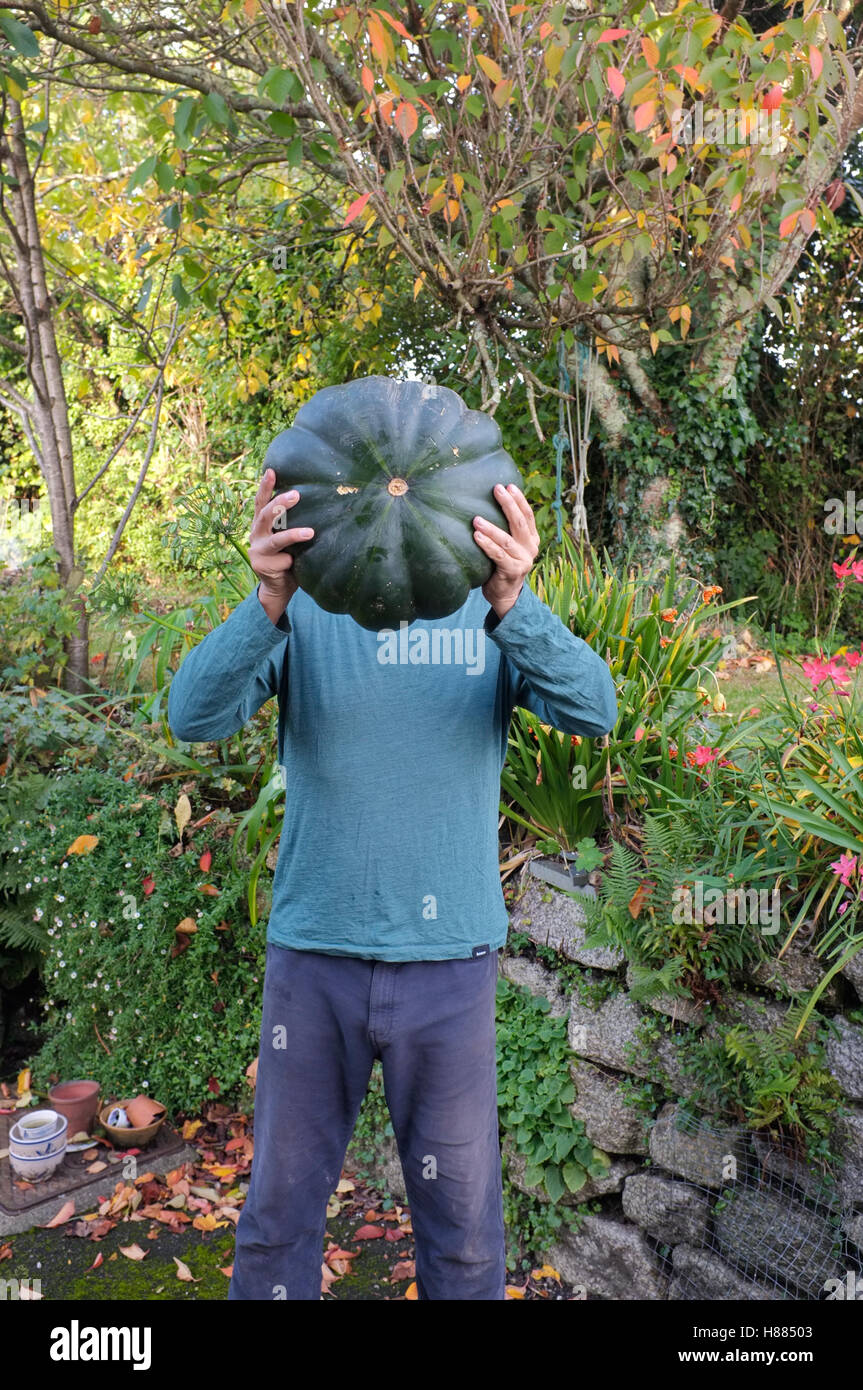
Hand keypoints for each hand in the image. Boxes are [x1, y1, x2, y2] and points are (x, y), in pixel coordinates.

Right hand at [249, 468, 314, 623]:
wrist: (278, 587)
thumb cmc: (288, 557)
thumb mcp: (288, 538)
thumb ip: (291, 524)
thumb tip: (317, 502)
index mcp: (261, 523)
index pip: (262, 501)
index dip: (265, 486)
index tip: (272, 470)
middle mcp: (256, 533)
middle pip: (265, 515)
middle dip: (280, 504)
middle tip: (297, 494)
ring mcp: (257, 549)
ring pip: (276, 539)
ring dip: (292, 535)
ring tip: (310, 532)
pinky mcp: (261, 565)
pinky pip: (282, 560)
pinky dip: (291, 561)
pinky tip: (295, 563)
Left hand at [473, 483, 539, 619]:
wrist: (505, 594)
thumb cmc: (500, 565)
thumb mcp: (508, 545)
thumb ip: (505, 530)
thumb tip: (485, 504)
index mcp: (531, 539)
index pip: (527, 515)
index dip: (519, 500)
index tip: (508, 485)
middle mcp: (530, 547)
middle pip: (520, 522)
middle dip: (508, 504)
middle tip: (496, 489)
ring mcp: (523, 560)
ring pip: (507, 539)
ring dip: (491, 528)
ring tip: (476, 519)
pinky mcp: (512, 571)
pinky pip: (498, 555)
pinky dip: (487, 545)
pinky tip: (476, 536)